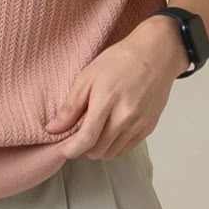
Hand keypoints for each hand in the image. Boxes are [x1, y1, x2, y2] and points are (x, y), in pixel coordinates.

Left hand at [43, 14, 189, 158]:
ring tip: (94, 131)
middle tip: (77, 135)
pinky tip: (110, 129)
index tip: (61, 149)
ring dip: (98, 148)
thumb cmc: (119, 61)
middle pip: (97, 151)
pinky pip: (126, 148)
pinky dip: (114, 144)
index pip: (86, 140)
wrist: (156, 55)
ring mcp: (139, 124)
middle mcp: (125, 117)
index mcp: (106, 102)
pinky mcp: (148, 128)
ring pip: (112, 153)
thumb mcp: (87, 77)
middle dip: (83, 148)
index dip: (70, 150)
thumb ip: (70, 106)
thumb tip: (52, 129)